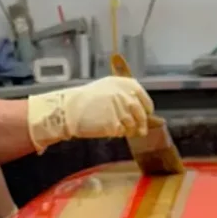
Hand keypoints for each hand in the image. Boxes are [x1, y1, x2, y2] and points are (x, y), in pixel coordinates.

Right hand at [26, 77, 154, 151]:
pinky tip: (107, 129)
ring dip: (127, 130)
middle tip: (139, 131)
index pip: (145, 100)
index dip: (147, 111)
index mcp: (125, 84)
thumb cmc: (87, 100)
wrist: (70, 109)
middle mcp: (125, 95)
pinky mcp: (114, 124)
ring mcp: (120, 109)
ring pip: (132, 126)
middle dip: (141, 125)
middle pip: (141, 115)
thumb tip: (142, 111)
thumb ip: (125, 95)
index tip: (146, 116)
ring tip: (114, 127)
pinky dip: (117, 133)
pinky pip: (121, 133)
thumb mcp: (108, 88)